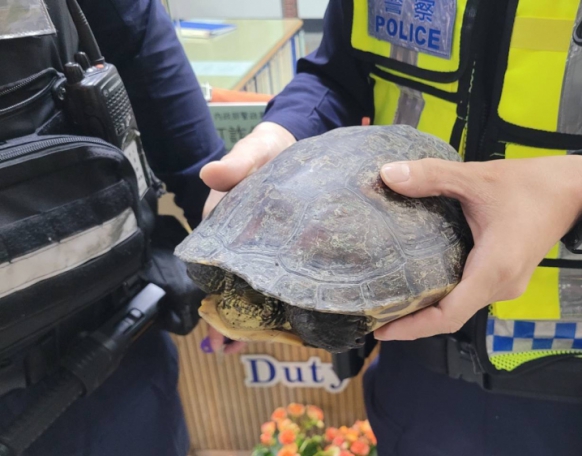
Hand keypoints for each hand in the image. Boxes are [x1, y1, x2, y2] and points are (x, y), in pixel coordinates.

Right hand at [198, 122, 295, 351]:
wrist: (299, 145)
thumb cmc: (266, 151)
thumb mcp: (253, 152)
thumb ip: (237, 163)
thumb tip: (213, 174)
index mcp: (224, 226)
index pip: (211, 267)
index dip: (216, 294)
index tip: (221, 320)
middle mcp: (244, 246)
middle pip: (237, 288)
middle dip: (240, 316)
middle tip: (245, 346)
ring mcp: (270, 253)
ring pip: (265, 291)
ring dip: (270, 315)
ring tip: (281, 342)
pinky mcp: (295, 255)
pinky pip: (295, 281)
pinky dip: (300, 300)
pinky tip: (316, 322)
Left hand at [373, 155, 581, 340]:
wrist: (576, 189)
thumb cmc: (529, 185)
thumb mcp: (477, 177)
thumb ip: (432, 176)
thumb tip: (386, 174)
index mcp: (493, 269)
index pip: (449, 315)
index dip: (413, 327)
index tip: (381, 330)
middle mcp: (501, 286)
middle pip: (451, 316)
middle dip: (414, 320)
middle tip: (375, 311)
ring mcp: (506, 284)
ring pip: (462, 306)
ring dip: (429, 308)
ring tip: (390, 299)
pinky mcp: (507, 277)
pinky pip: (471, 294)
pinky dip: (445, 294)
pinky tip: (420, 280)